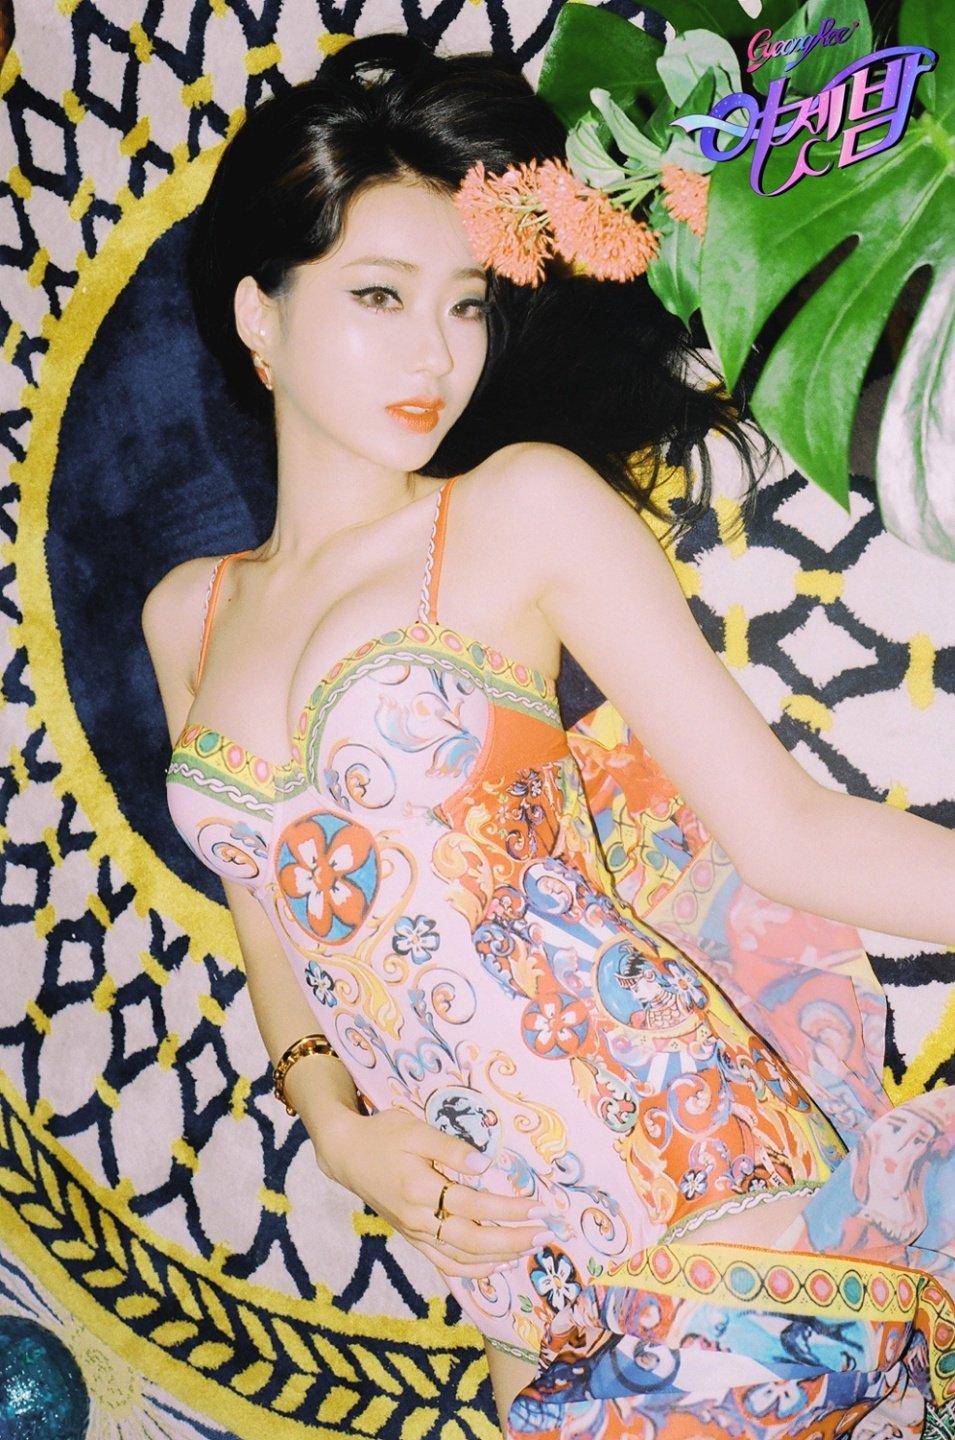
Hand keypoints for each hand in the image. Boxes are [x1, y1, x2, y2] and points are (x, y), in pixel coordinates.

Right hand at [323, 1107, 551, 1278]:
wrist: (346, 1154)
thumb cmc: (383, 1135)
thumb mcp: (415, 1129)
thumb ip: (450, 1148)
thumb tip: (484, 1164)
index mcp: (420, 1189)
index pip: (475, 1206)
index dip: (509, 1210)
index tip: (539, 1207)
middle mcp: (418, 1218)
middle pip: (473, 1240)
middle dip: (513, 1240)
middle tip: (545, 1234)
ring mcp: (415, 1232)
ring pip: (461, 1257)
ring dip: (498, 1257)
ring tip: (529, 1248)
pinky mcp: (412, 1237)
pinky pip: (444, 1263)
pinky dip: (472, 1269)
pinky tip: (494, 1264)